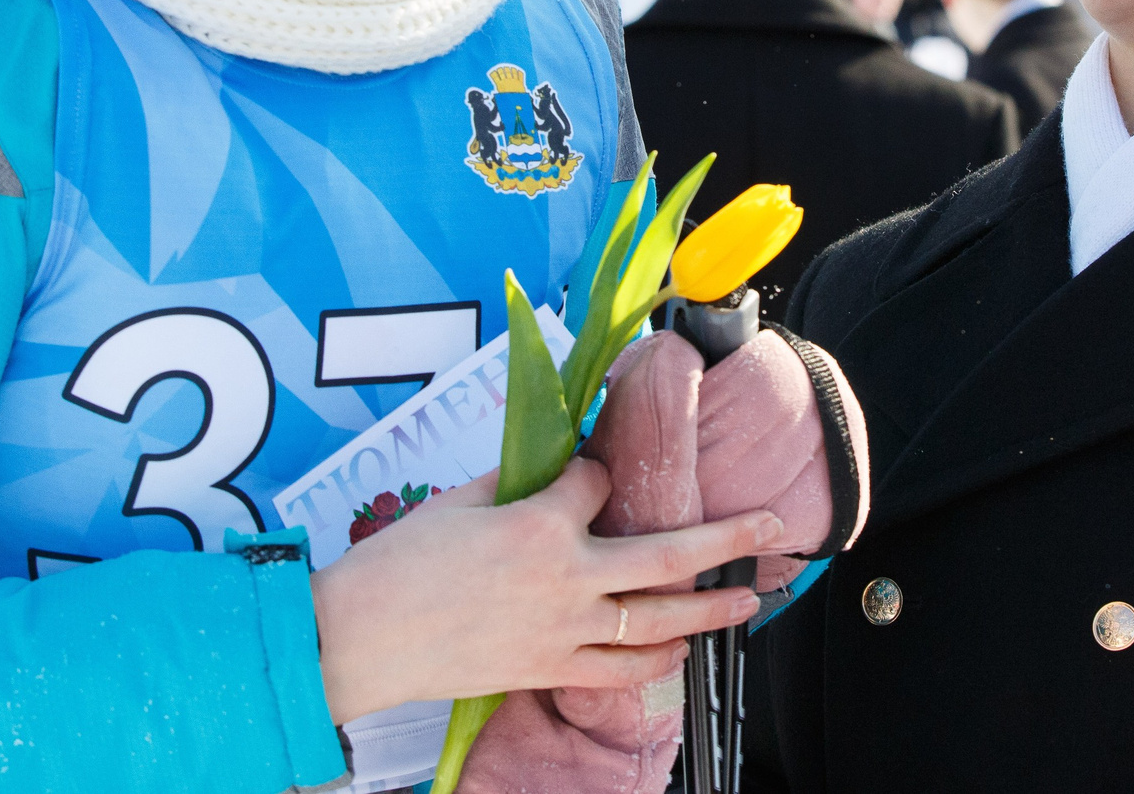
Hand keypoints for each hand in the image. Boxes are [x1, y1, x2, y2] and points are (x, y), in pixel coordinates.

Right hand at [309, 456, 778, 723]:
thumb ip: (517, 482)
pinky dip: (657, 660)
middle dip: (727, 538)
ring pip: (658, 620)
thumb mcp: (460, 499)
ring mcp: (563, 630)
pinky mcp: (549, 669)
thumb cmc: (399, 563)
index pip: (595, 483)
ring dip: (711, 608)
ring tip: (748, 596)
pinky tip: (683, 649)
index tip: (583, 475)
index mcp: (540, 523)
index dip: (593, 475)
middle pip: (667, 554)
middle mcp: (567, 577)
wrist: (361, 638)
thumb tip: (557, 464)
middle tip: (772, 525)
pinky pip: (620, 669)